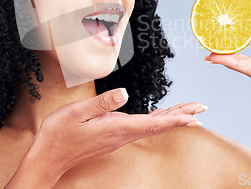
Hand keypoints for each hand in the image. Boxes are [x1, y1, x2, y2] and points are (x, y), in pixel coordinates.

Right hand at [31, 88, 202, 171]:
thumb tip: (124, 92)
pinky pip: (140, 127)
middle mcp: (121, 134)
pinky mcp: (112, 136)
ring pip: (151, 126)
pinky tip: (159, 115)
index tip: (195, 115)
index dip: (176, 118)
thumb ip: (102, 103)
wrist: (49, 157)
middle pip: (158, 125)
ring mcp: (117, 137)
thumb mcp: (76, 113)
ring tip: (187, 110)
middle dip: (181, 116)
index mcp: (115, 127)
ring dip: (171, 117)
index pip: (153, 123)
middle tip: (201, 108)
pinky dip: (155, 120)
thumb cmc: (59, 134)